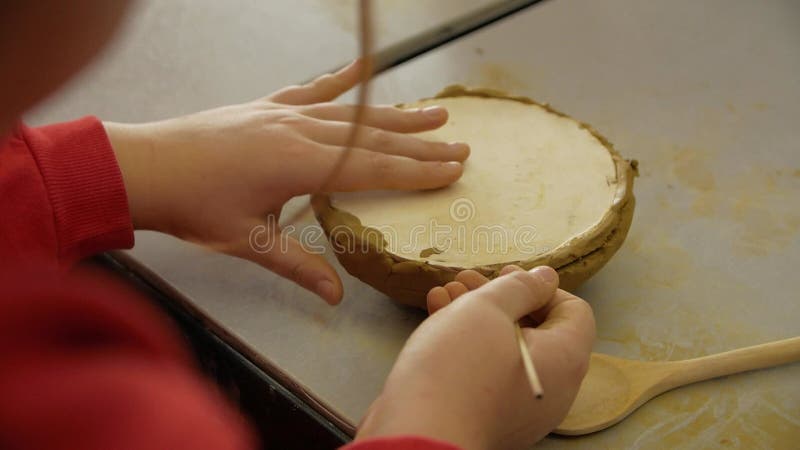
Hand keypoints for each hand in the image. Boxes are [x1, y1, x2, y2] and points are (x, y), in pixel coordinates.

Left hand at [106, 60, 468, 304]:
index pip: (372, 169)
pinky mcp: (267, 106)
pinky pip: (312, 90)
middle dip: (420, 145)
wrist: (144, 167)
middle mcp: (298, 132)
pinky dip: (340, 79)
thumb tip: (336, 295)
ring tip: (434, 112)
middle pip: (372, 138)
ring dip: (395, 114)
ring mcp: (283, 114)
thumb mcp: (246, 242)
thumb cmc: (192, 207)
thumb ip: (296, 264)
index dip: (416, 172)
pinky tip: (364, 67)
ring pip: (351, 113)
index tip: (453, 170)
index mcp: (299, 165)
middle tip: (460, 145)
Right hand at [355, 266, 594, 449]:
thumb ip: (520, 287)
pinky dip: (467, 344)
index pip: (574, 311)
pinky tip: (437, 316)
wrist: (418, 435)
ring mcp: (521, 409)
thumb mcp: (487, 309)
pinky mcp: (489, 418)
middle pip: (537, 329)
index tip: (505, 277)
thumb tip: (546, 278)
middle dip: (499, 298)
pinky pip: (489, 373)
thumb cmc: (458, 368)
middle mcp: (552, 389)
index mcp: (565, 360)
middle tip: (467, 280)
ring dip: (477, 316)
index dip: (541, 287)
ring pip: (506, 349)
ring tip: (445, 293)